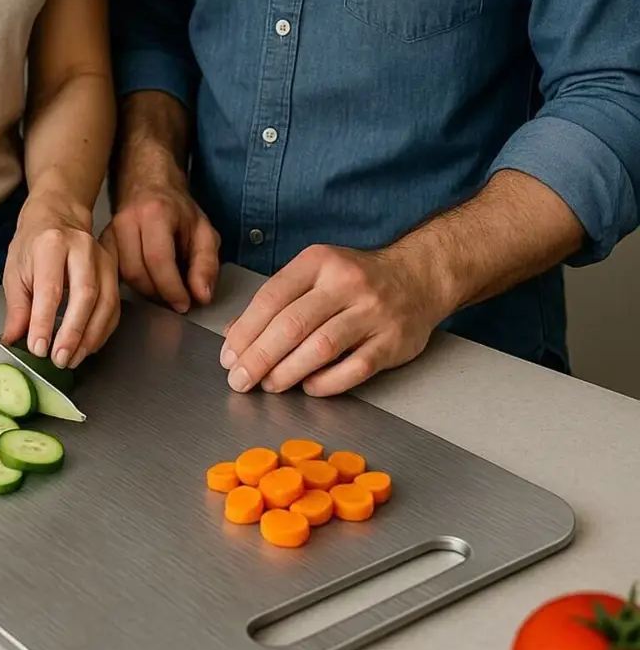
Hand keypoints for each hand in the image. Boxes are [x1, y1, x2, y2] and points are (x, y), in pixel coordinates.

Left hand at [0, 190, 119, 369]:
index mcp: (51, 244)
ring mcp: (103, 258)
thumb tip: (15, 340)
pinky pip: (114, 306)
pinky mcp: (114, 270)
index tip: (38, 348)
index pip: (50, 288)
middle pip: (85, 295)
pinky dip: (102, 331)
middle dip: (73, 332)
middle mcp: (82, 248)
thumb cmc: (34, 243)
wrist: (58, 215)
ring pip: (106, 302)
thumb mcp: (15, 270)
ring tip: (73, 358)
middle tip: (60, 358)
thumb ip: (17, 307)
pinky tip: (88, 346)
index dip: (45, 322)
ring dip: (90, 336)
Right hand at [100, 175, 219, 312]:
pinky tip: (146, 284)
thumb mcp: (203, 231)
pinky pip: (112, 273)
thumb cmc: (176, 209)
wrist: (147, 184)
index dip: (172, 289)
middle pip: (136, 273)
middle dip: (159, 294)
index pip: (158, 261)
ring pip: (122, 276)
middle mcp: (126, 222)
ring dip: (145, 291)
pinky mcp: (100, 243)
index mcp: (154, 214)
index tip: (185, 304)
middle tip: (176, 298)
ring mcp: (109, 232)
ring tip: (163, 289)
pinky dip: (130, 286)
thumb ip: (206, 264)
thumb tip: (202, 297)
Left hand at [219, 242, 447, 396]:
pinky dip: (327, 382)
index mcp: (319, 261)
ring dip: (288, 372)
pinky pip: (354, 368)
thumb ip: (277, 300)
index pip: (272, 297)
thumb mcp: (315, 273)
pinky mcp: (393, 341)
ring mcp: (372, 312)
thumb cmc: (357, 278)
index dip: (246, 330)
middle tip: (240, 379)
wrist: (419, 276)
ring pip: (321, 348)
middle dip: (259, 357)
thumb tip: (235, 334)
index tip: (228, 355)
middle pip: (292, 324)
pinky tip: (309, 387)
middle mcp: (346, 283)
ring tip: (269, 385)